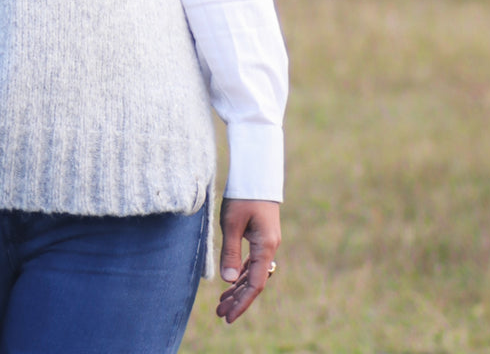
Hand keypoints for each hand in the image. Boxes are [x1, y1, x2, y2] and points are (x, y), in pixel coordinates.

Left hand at [216, 198, 280, 323]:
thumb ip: (230, 252)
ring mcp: (267, 243)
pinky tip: (231, 282)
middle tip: (220, 314)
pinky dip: (240, 273)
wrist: (256, 173)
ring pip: (252, 273)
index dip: (242, 302)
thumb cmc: (243, 195)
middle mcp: (269, 248)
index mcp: (266, 247)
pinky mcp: (261, 236)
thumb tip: (227, 280)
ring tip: (221, 303)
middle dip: (237, 299)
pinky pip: (252, 261)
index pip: (255, 284)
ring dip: (237, 288)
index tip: (229, 317)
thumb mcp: (232, 223)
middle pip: (253, 282)